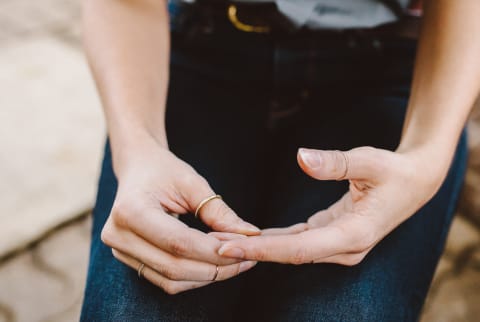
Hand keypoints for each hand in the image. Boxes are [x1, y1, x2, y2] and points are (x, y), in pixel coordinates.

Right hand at [101, 138, 259, 293]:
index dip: (213, 250)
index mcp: (130, 211)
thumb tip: (249, 235)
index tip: (244, 247)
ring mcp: (120, 251)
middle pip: (174, 267)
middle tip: (246, 256)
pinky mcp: (129, 260)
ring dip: (208, 275)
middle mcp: (118, 236)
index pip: (178, 242)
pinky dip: (194, 276)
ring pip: (171, 280)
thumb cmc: (164, 171)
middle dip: (216, 266)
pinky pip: (166, 280)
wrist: (138, 168)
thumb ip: (218, 211)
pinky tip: (215, 263)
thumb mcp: (192, 183)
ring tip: (234, 260)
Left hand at [217, 146, 443, 264]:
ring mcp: (339, 245)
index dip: (263, 249)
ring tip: (226, 242)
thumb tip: (301, 157)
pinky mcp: (333, 236)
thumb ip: (335, 161)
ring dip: (260, 248)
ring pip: (293, 251)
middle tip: (214, 245)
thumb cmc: (394, 170)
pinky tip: (253, 238)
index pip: (299, 248)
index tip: (229, 247)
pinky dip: (275, 241)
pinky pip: (299, 243)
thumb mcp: (369, 160)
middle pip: (291, 255)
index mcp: (353, 235)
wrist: (415, 182)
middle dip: (253, 252)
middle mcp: (344, 248)